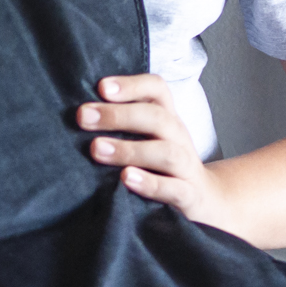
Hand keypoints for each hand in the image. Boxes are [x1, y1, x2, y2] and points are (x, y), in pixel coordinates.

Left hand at [77, 74, 235, 232]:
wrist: (206, 201)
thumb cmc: (163, 166)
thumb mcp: (148, 138)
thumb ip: (122, 125)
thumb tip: (79, 114)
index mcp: (167, 118)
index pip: (157, 89)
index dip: (131, 85)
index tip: (101, 87)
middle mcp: (178, 137)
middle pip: (156, 117)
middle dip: (118, 115)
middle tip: (83, 117)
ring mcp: (187, 167)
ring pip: (165, 152)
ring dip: (129, 149)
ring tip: (97, 149)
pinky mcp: (190, 196)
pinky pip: (175, 188)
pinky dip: (150, 184)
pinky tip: (125, 179)